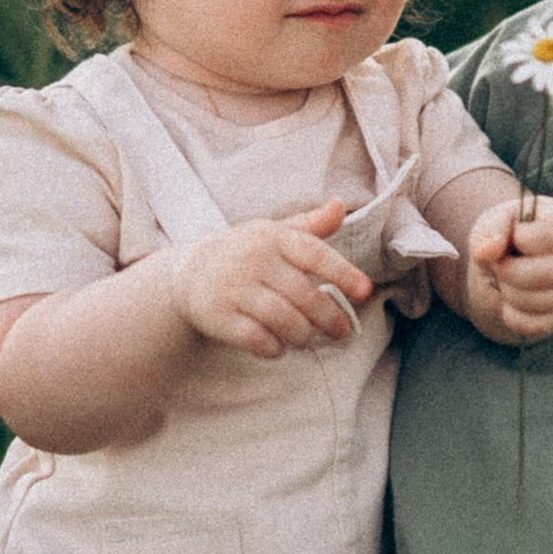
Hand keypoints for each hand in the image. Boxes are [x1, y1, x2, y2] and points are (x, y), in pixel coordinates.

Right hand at [170, 199, 374, 360]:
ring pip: (283, 320)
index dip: (343, 273)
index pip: (314, 253)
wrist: (188, 273)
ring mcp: (234, 289)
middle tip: (342, 331)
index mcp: (272, 237)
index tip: (364, 291)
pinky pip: (256, 339)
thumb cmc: (243, 253)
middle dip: (329, 318)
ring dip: (303, 335)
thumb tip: (340, 205)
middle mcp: (253, 260)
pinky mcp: (219, 317)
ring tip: (307, 338)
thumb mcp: (273, 233)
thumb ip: (310, 225)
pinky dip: (274, 348)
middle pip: (304, 295)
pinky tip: (279, 347)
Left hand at [459, 191, 552, 344]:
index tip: (511, 238)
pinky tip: (507, 303)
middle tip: (498, 266)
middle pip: (551, 274)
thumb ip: (491, 229)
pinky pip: (540, 325)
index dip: (524, 239)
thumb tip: (485, 252)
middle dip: (512, 273)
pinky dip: (514, 317)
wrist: (504, 265)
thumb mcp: (494, 221)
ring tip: (504, 282)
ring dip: (511, 295)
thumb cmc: (504, 237)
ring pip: (545, 303)